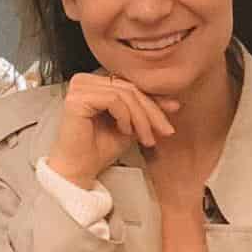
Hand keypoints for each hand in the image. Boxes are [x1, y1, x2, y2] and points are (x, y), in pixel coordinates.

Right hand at [47, 70, 177, 188]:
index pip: (130, 84)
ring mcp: (79, 88)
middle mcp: (84, 80)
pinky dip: (125, 117)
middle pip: (129, 87)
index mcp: (94, 82)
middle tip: (164, 130)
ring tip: (145, 137)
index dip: (153, 98)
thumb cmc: (99, 149)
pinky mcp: (76, 99)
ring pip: (124, 93)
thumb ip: (146, 111)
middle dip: (152, 110)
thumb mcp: (131, 125)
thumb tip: (174, 102)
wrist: (80, 170)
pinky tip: (125, 131)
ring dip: (141, 117)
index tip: (174, 109)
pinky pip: (113, 100)